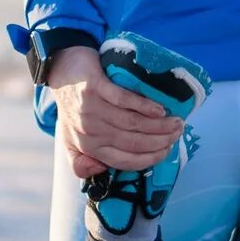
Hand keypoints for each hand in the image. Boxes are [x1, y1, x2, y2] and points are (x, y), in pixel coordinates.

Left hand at [48, 44, 183, 179]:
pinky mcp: (95, 87)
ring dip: (159, 125)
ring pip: (132, 123)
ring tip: (176, 122)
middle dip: (161, 141)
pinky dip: (145, 106)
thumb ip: (82, 160)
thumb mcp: (71, 138)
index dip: (149, 158)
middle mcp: (90, 130)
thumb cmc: (72, 105)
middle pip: (133, 142)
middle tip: (178, 133)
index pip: (124, 161)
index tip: (167, 151)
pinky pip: (125, 100)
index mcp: (88, 146)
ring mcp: (92, 109)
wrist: (61, 70)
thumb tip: (101, 170)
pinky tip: (159, 109)